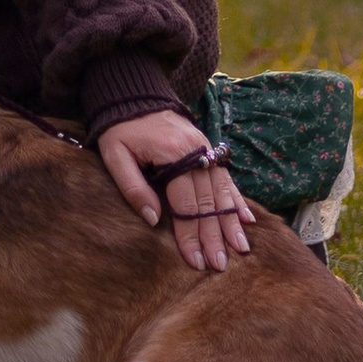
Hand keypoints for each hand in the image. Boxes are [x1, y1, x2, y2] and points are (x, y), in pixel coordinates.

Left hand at [98, 109, 251, 274]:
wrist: (134, 97)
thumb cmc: (121, 130)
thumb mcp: (115, 156)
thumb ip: (132, 187)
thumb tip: (152, 219)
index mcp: (173, 154)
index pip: (185, 204)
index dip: (190, 234)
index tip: (195, 260)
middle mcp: (196, 152)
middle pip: (207, 202)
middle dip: (214, 236)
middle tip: (220, 264)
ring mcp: (206, 150)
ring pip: (222, 192)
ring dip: (231, 221)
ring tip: (240, 248)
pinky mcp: (208, 150)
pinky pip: (226, 178)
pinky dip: (237, 199)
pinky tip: (247, 219)